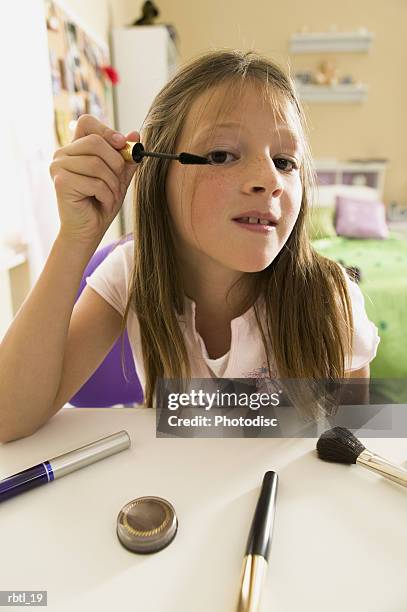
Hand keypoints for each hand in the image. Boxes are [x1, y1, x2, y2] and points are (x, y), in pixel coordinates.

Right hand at [50, 114, 138, 243]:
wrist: (88, 231)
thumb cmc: (101, 203)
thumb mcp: (119, 177)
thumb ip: (127, 157)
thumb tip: (136, 134)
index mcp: (74, 148)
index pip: (87, 122)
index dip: (106, 131)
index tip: (122, 144)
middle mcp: (62, 154)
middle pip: (96, 142)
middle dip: (115, 163)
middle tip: (117, 183)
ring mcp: (58, 167)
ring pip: (97, 164)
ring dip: (112, 184)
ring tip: (109, 196)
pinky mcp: (61, 182)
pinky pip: (94, 182)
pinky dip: (106, 195)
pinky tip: (101, 203)